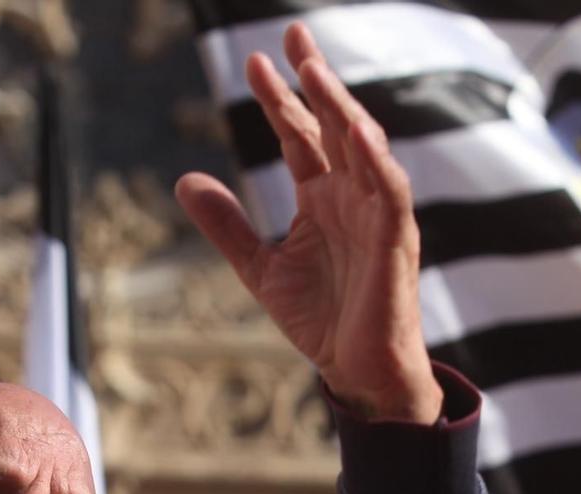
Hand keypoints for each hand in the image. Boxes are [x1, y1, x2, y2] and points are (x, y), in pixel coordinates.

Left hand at [176, 21, 442, 423]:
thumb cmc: (322, 320)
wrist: (358, 372)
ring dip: (341, 106)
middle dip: (314, 80)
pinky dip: (377, 161)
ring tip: (314, 70)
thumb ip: (227, 225)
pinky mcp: (396, 240)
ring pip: (363, 146)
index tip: (253, 61)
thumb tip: (185, 178)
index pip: (301, 135)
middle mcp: (352, 195)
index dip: (280, 99)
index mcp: (322, 198)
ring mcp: (377, 213)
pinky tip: (358, 131)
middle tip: (292, 33)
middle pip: (334, 124)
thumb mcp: (259, 268)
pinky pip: (391, 191)